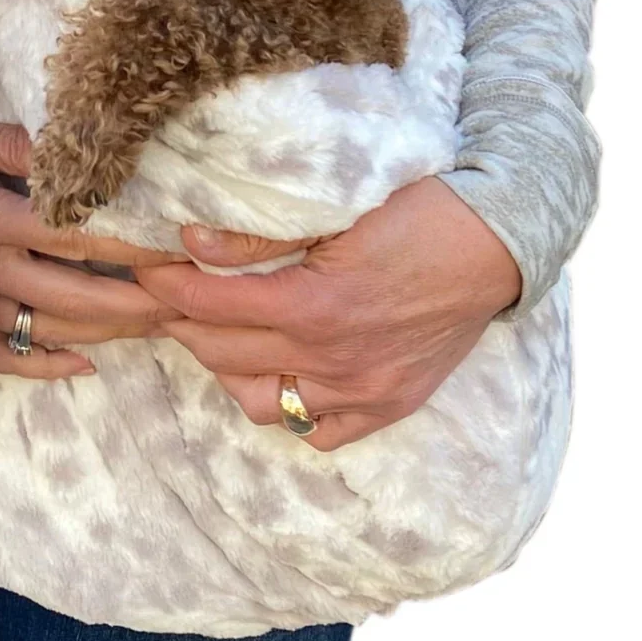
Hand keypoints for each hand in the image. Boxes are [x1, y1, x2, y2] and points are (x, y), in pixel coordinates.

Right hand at [0, 121, 181, 379]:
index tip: (182, 247)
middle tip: (188, 300)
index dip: (136, 246)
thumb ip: (24, 146)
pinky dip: (48, 366)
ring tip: (159, 326)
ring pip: (51, 331)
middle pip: (78, 298)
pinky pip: (5, 360)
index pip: (81, 237)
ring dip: (109, 333)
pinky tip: (89, 364)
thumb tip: (84, 147)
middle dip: (139, 303)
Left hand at [137, 176, 521, 450]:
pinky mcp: (390, 404)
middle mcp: (333, 360)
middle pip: (222, 353)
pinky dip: (291, 408)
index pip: (208, 304)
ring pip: (260, 404)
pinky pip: (319, 431)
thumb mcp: (331, 210)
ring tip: (218, 335)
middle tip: (168, 298)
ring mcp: (363, 390)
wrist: (497, 239)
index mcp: (312, 306)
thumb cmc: (417, 209)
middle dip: (182, 322)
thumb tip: (189, 239)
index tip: (144, 268)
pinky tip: (279, 373)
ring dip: (228, 370)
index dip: (165, 285)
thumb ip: (256, 236)